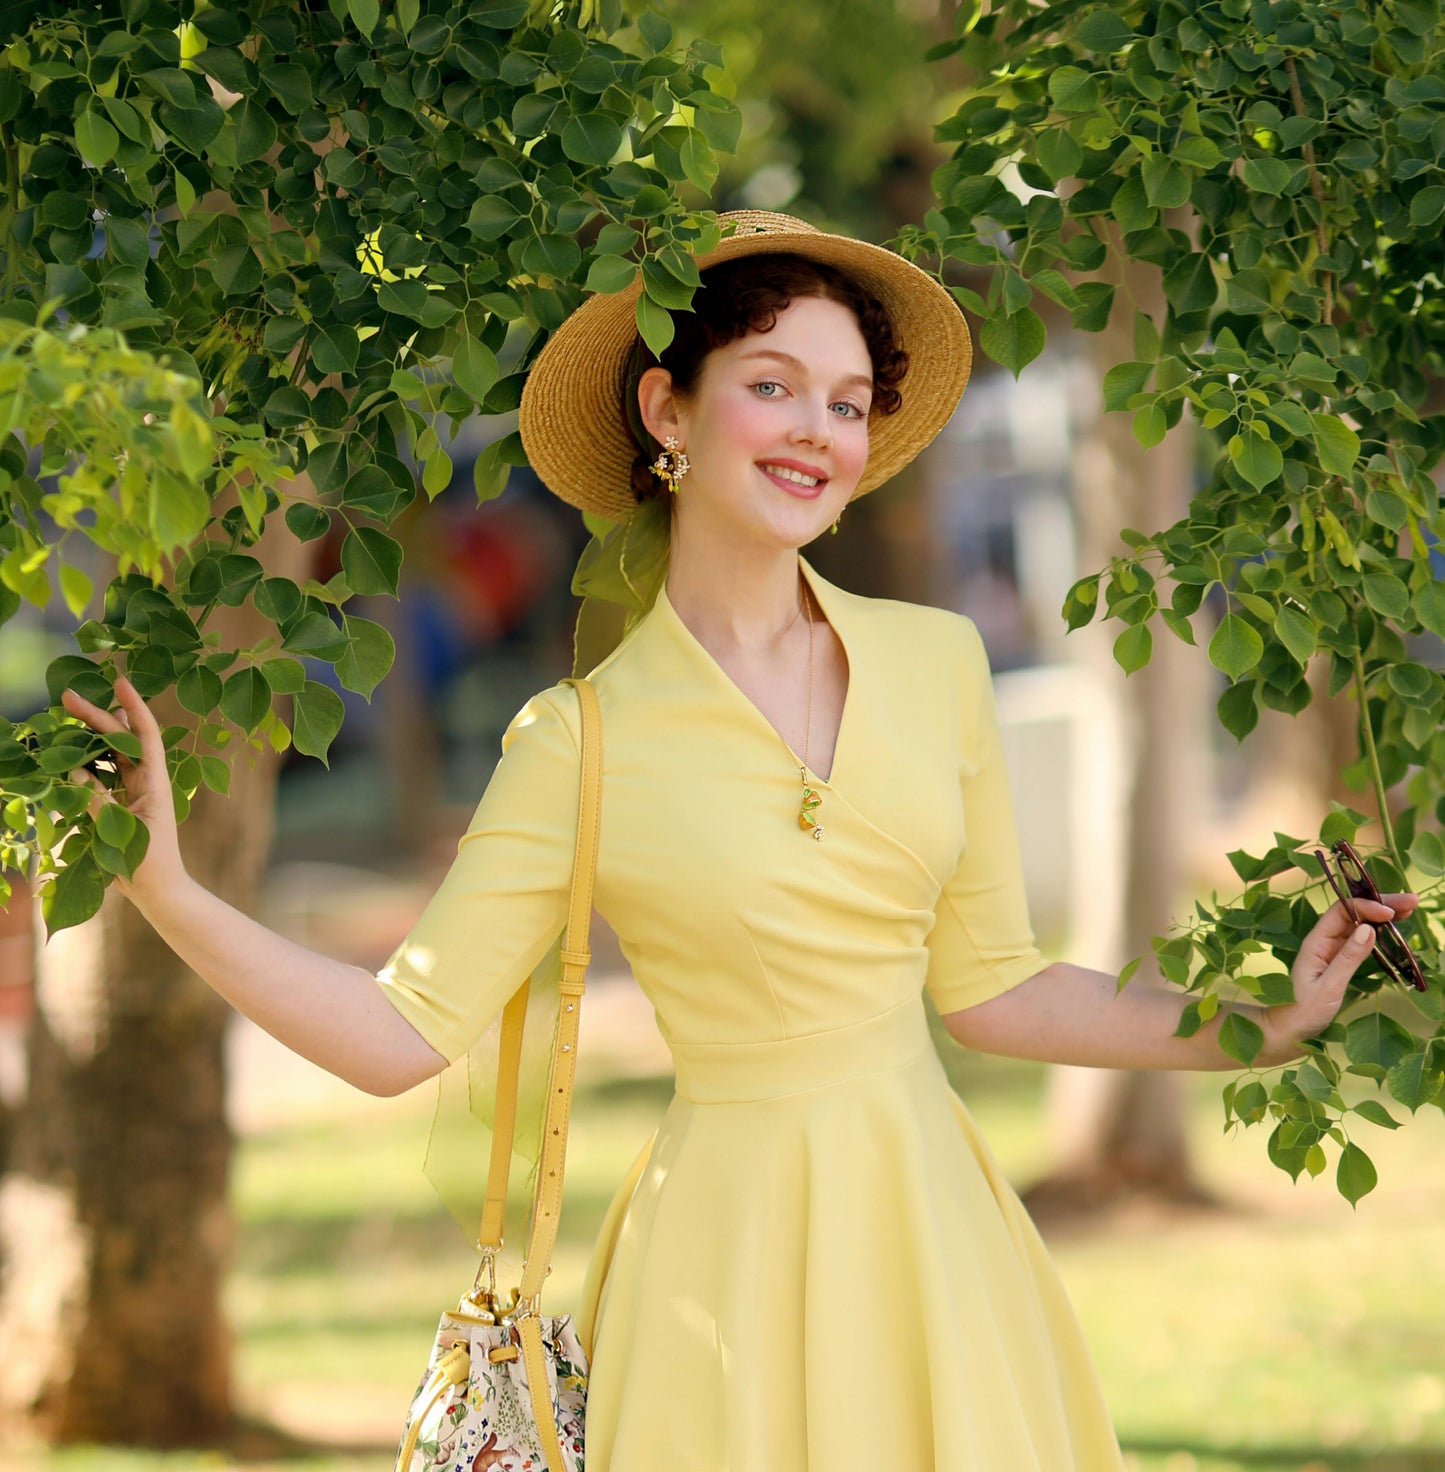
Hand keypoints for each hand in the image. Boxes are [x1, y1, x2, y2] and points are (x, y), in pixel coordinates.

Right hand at [60, 675, 184, 901]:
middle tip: (66, 696)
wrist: (159, 890)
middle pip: (119, 739)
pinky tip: (67, 757)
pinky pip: (100, 777)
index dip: (133, 705)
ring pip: (108, 756)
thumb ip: (98, 801)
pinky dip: (84, 766)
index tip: (118, 680)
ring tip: (65, 719)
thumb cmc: (150, 862)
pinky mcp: (119, 804)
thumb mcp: (123, 830)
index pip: (145, 734)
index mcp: (154, 781)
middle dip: (96, 716)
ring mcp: (132, 791)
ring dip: (88, 738)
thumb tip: (75, 771)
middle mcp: (145, 781)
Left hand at [1261, 890, 1420, 1063]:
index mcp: (1316, 942)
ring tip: (1409, 909)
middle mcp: (1323, 941)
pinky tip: (1393, 929)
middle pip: (1352, 913)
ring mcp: (1332, 949)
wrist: (1290, 1029)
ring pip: (1358, 924)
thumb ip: (1348, 958)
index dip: (1366, 907)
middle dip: (1380, 905)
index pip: (1341, 912)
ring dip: (1382, 916)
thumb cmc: (1303, 1010)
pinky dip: (1378, 932)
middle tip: (1411, 901)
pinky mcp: (1339, 960)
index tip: (1391, 913)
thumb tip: (1368, 929)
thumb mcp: (1329, 986)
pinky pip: (1359, 940)